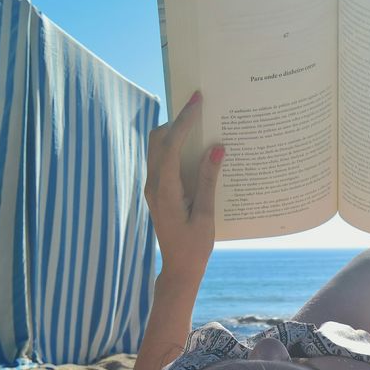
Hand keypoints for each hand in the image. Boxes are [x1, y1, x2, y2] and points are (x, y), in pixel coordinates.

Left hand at [144, 92, 224, 287]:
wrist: (178, 269)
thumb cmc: (194, 247)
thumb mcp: (206, 215)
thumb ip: (209, 181)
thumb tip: (216, 148)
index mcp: (165, 191)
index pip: (172, 145)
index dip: (184, 120)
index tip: (196, 100)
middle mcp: (154, 185)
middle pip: (158, 139)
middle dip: (177, 120)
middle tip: (199, 107)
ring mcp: (153, 188)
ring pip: (157, 148)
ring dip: (175, 132)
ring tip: (198, 123)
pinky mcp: (157, 192)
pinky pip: (162, 160)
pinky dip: (175, 147)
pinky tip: (194, 148)